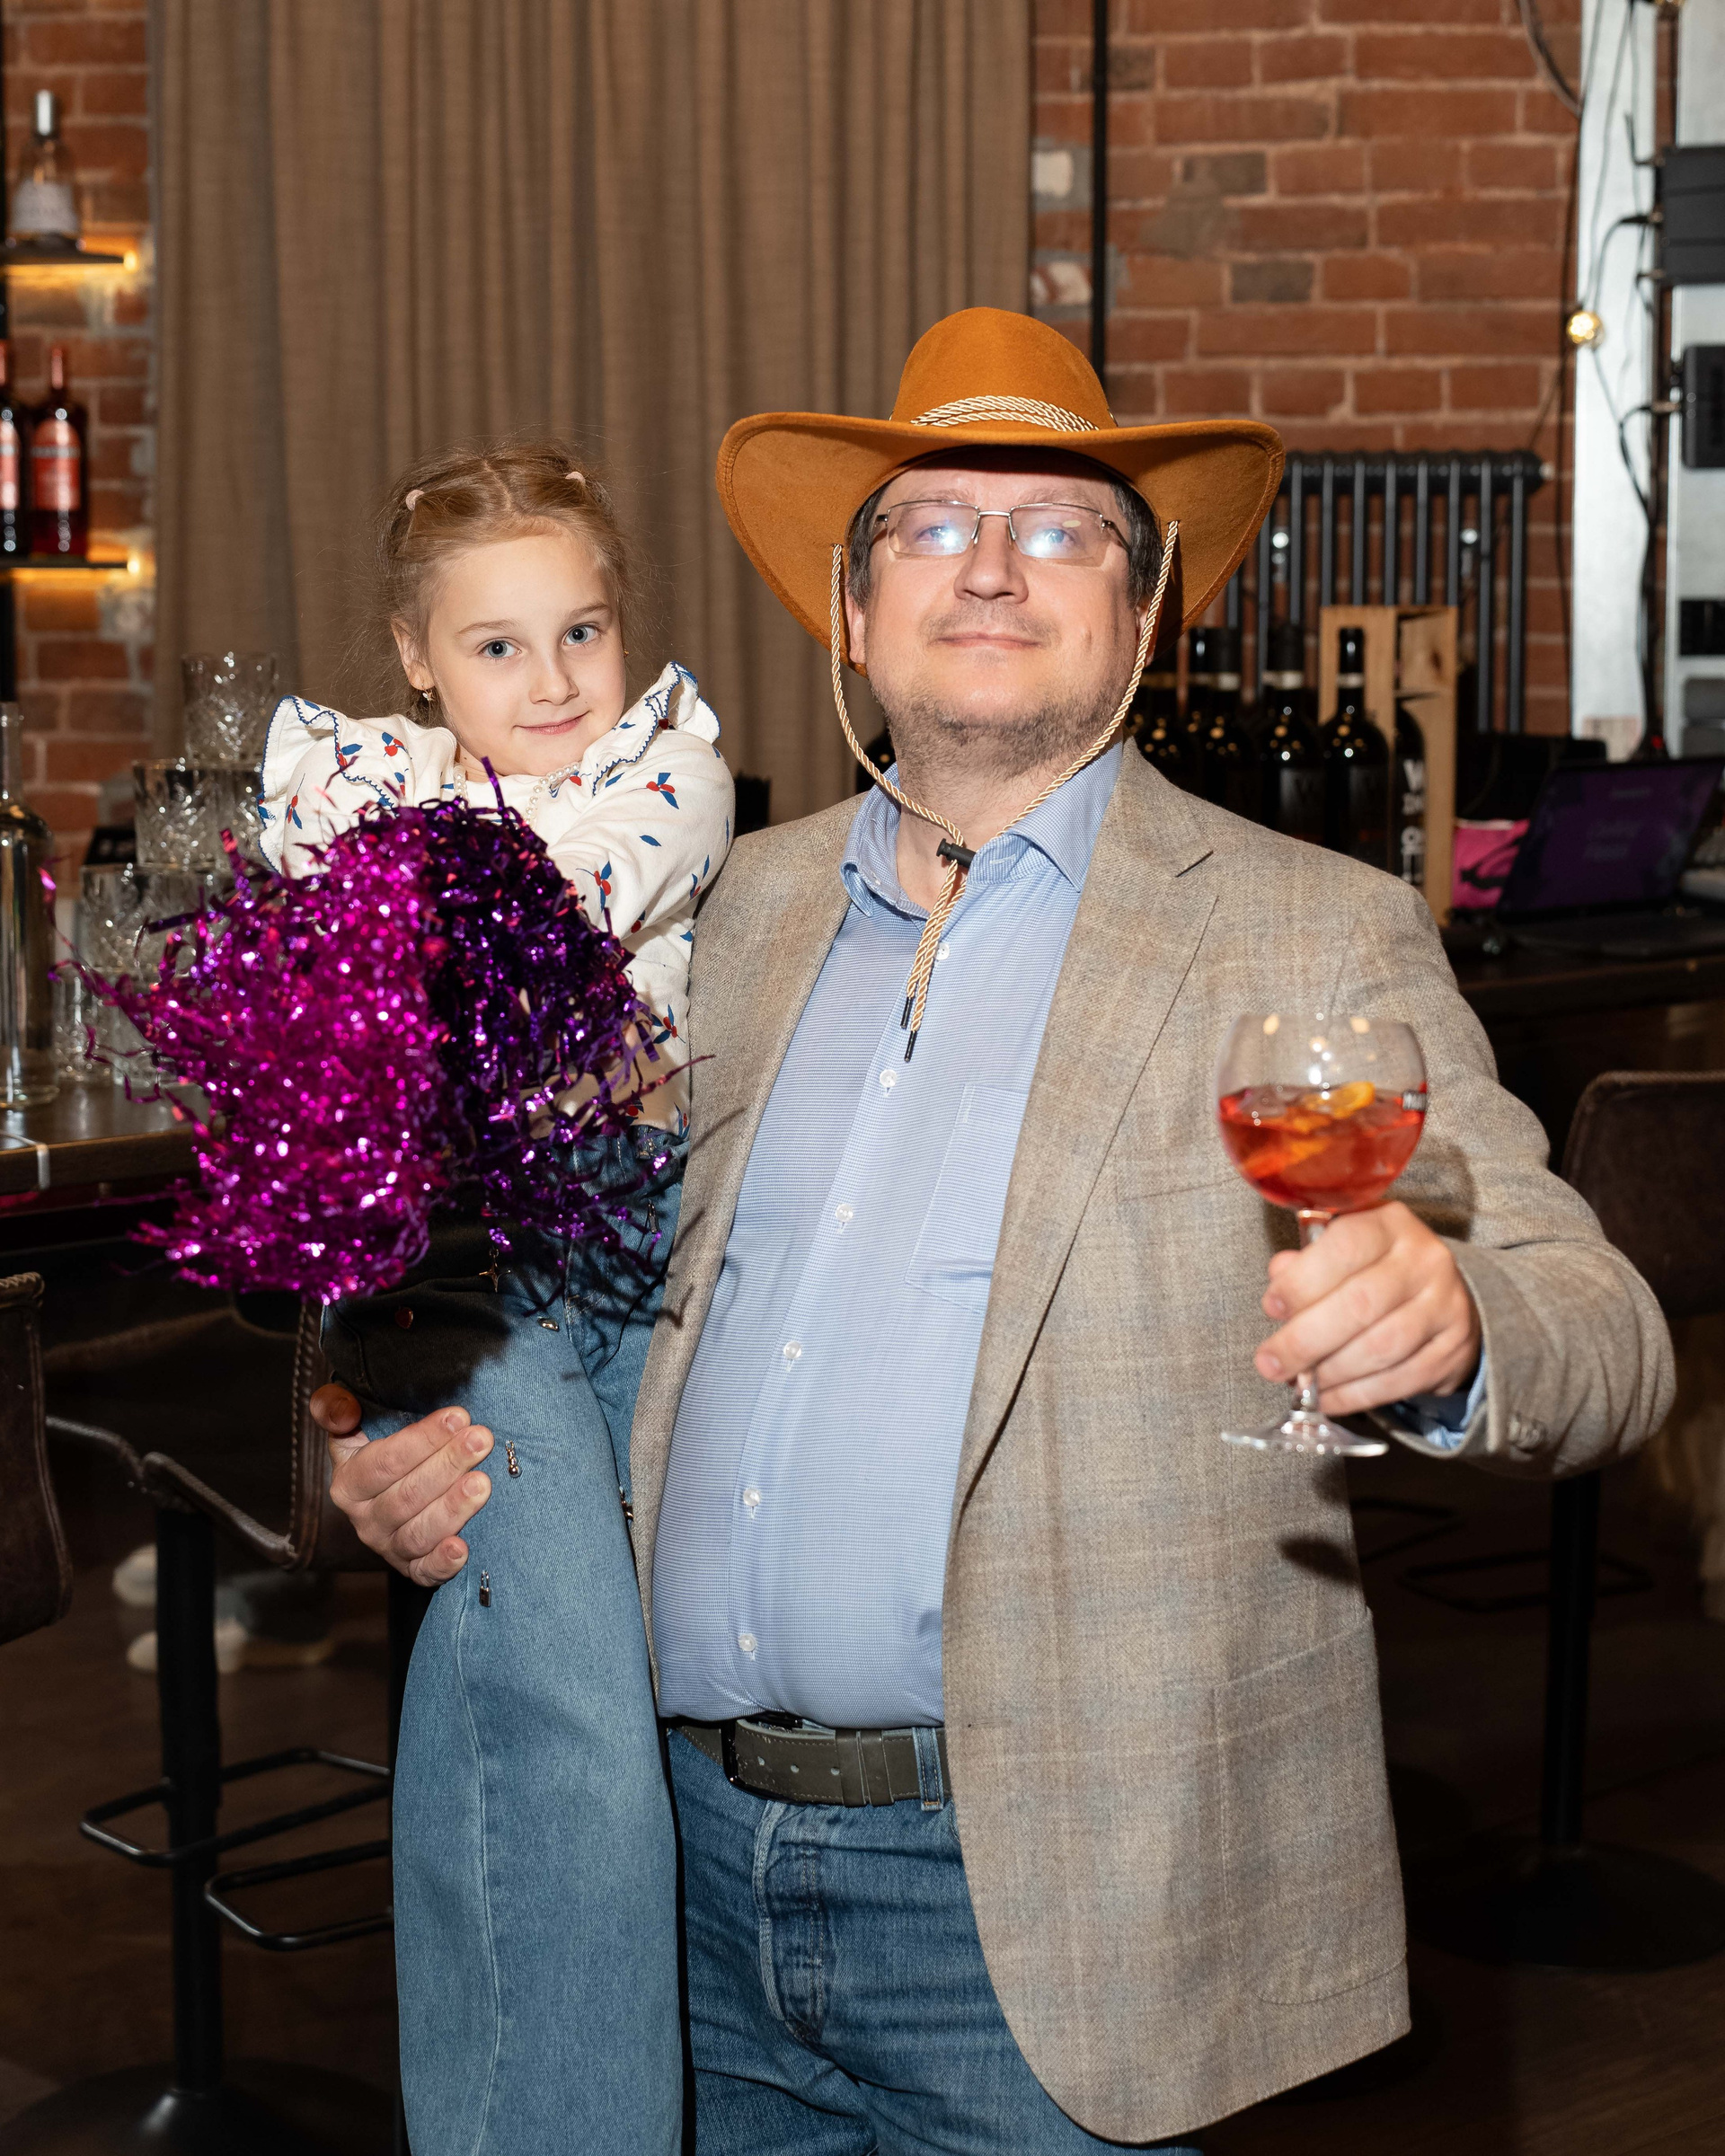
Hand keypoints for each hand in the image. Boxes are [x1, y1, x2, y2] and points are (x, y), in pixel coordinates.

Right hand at [311, 1384, 492, 1584]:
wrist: (398, 1483)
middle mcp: (364, 1520)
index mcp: (349, 1483)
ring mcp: (388, 1547)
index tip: (458, 1415)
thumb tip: (342, 1410)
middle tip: (481, 1440)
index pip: (384, 1462)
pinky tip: (462, 1548)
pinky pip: (425, 1573)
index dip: (422, 1439)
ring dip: (452, 1509)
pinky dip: (442, 1564)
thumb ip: (336, 1407)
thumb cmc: (381, 1445)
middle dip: (448, 1465)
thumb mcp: (354, 1424)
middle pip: (407, 1496)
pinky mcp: (413, 1568)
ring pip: (418, 1533)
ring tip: (482, 1483)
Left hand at [1255, 1202, 1480, 1418]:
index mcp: (1391, 1224)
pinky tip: (1326, 1399)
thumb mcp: (1343, 1247)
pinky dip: (1355, 1395)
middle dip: (1304, 1340)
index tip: (1272, 1307)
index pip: (1346, 1246)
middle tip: (1270, 1363)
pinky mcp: (1453, 1350)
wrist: (1443, 1294)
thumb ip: (1309, 1260)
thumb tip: (1279, 1275)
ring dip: (1329, 1373)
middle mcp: (1425, 1261)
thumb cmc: (1375, 1267)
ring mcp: (1445, 1306)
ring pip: (1380, 1348)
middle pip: (1360, 1305)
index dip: (1303, 1281)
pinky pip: (1399, 1380)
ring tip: (1297, 1382)